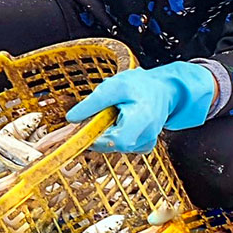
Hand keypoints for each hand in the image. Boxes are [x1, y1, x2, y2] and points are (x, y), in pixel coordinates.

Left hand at [66, 62, 216, 152]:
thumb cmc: (138, 86)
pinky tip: (118, 122)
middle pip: (115, 146)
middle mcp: (148, 134)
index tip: (85, 129)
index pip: (119, 141)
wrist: (161, 90)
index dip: (98, 139)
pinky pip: (122, 146)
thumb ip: (93, 103)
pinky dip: (114, 136)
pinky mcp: (144, 145)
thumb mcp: (113, 86)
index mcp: (143, 118)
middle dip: (99, 135)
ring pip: (116, 146)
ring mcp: (147, 141)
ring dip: (106, 134)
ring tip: (113, 114)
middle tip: (97, 118)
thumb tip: (71, 119)